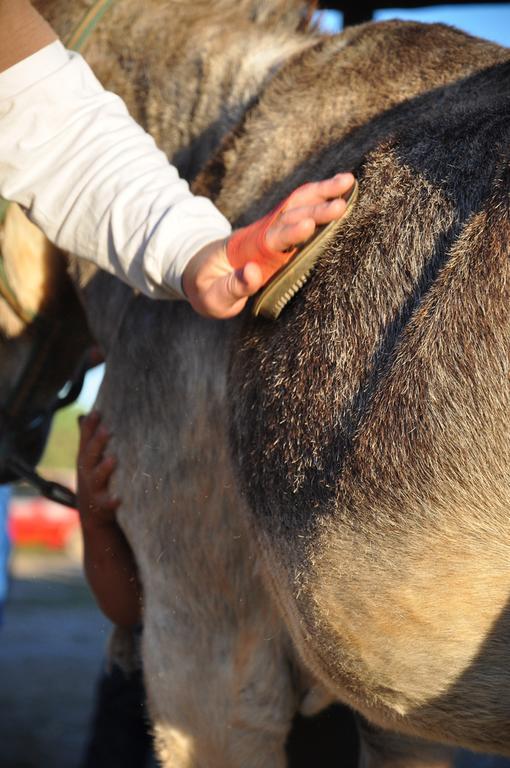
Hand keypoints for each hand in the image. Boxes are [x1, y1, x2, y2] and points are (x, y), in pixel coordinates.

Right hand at [77, 411, 119, 529]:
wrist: (92, 511)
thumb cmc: (94, 475)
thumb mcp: (89, 456)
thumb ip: (88, 435)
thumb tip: (84, 413)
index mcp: (85, 456)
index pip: (85, 438)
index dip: (90, 425)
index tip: (97, 412)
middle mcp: (87, 470)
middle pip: (90, 454)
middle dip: (97, 442)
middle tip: (106, 429)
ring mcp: (93, 487)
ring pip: (97, 476)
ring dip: (104, 468)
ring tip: (112, 459)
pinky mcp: (102, 504)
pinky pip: (107, 502)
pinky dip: (113, 500)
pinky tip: (120, 498)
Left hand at [182, 172, 355, 317]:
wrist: (201, 272)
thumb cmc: (209, 289)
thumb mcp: (214, 296)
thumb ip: (234, 286)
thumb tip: (254, 272)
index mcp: (249, 251)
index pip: (273, 239)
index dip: (290, 233)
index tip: (308, 225)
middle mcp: (263, 234)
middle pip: (291, 217)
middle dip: (316, 211)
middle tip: (341, 205)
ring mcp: (272, 229)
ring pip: (297, 205)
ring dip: (321, 193)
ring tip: (348, 181)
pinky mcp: (281, 230)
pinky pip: (300, 208)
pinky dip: (319, 196)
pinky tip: (341, 189)